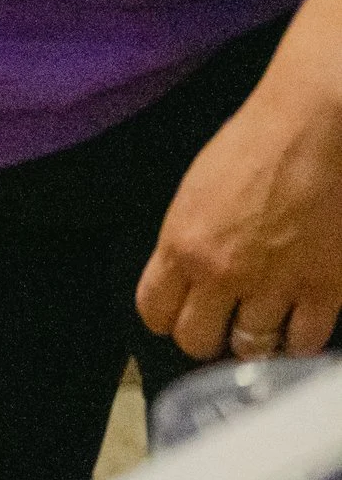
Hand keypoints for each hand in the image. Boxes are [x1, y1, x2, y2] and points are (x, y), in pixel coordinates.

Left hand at [137, 67, 341, 359]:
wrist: (313, 131)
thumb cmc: (251, 147)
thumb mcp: (193, 193)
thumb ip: (185, 243)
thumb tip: (186, 278)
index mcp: (182, 247)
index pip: (154, 312)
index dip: (166, 319)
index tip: (179, 315)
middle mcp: (222, 275)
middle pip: (197, 341)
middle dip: (206, 337)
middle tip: (221, 325)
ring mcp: (275, 286)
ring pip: (252, 349)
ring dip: (254, 343)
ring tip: (261, 329)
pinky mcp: (325, 290)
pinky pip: (304, 343)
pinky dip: (299, 342)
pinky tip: (297, 328)